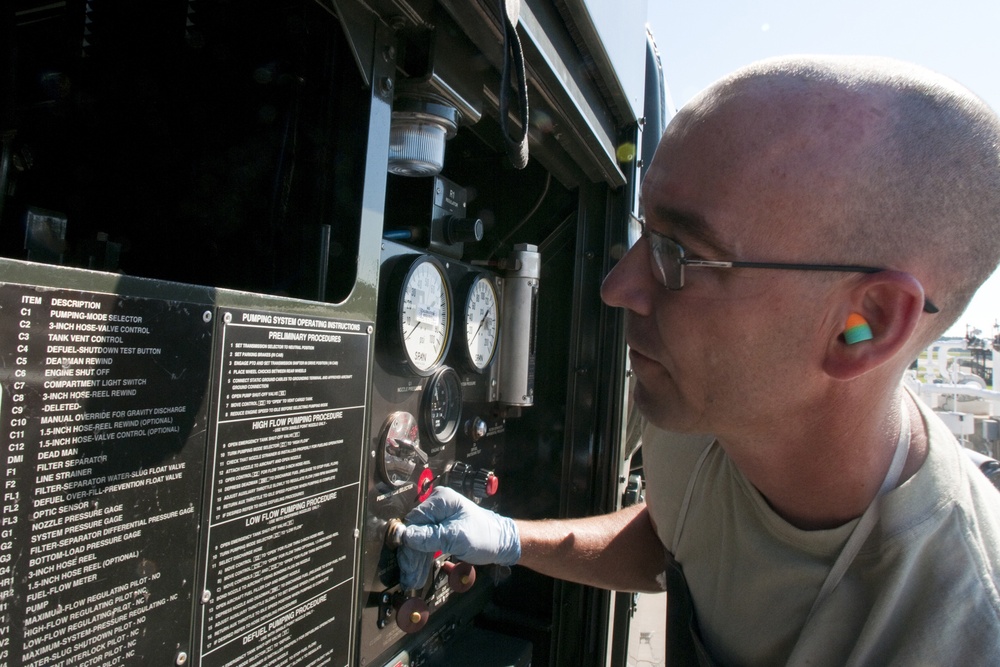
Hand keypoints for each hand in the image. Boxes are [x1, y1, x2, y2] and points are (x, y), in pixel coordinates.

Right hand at [396, 487, 519, 589]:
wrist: (501, 542)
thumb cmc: (485, 536)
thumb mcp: (457, 538)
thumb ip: (431, 537)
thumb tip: (406, 536)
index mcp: (441, 500)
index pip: (415, 520)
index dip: (409, 543)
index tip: (406, 562)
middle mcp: (437, 504)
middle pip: (415, 530)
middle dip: (412, 554)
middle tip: (409, 576)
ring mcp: (439, 515)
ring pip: (418, 538)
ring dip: (415, 558)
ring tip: (412, 578)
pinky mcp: (441, 526)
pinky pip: (426, 540)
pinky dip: (422, 555)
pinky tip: (418, 570)